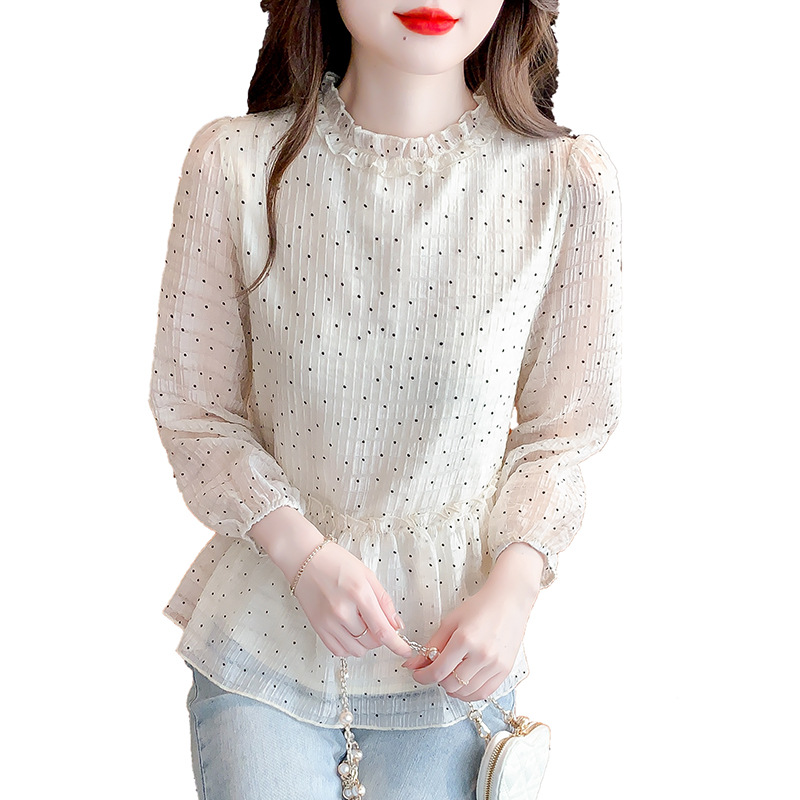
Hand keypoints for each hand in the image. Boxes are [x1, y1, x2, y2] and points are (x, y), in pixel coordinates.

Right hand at [292, 540, 414, 660]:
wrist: (304, 558)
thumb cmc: (335, 561)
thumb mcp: (367, 574)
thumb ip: (384, 601)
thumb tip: (397, 625)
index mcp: (359, 594)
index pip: (383, 631)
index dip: (397, 645)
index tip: (406, 651)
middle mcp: (343, 611)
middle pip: (371, 642)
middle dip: (380, 636)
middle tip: (376, 620)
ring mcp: (328, 622)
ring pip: (356, 650)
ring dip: (365, 642)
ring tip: (361, 623)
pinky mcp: (317, 628)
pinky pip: (339, 651)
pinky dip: (349, 646)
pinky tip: (349, 631)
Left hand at [400, 580, 535, 701]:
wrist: (508, 601)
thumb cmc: (480, 607)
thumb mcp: (450, 621)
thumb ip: (432, 645)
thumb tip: (413, 664)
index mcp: (465, 639)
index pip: (438, 671)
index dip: (423, 676)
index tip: (418, 674)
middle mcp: (482, 654)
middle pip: (451, 684)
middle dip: (438, 680)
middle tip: (436, 670)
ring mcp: (495, 664)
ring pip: (466, 692)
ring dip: (453, 689)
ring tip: (450, 675)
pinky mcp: (505, 670)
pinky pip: (484, 693)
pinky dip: (470, 693)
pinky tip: (464, 683)